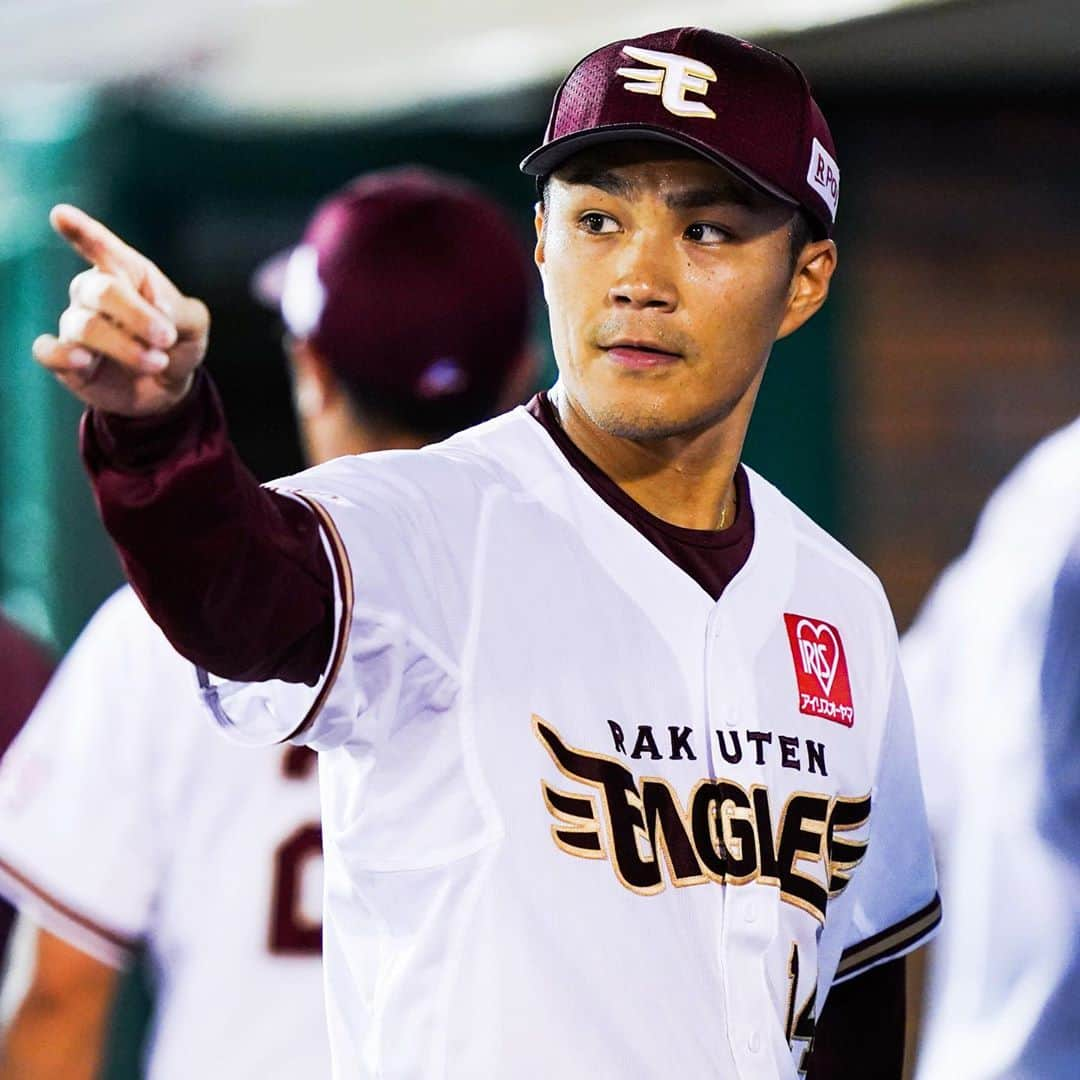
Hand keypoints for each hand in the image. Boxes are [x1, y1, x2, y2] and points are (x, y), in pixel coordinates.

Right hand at [32, 205, 209, 416]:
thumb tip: (157, 309)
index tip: (61, 215)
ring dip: (125, 347)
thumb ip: (182, 311)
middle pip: (100, 290)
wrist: (167, 390)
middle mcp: (93, 294)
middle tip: (166, 337)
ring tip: (156, 362)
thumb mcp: (194, 326)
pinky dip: (62, 355)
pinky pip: (48, 350)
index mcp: (126, 274)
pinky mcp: (65, 359)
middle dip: (136, 315)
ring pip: (84, 326)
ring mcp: (76, 325)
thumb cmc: (177, 345)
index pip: (102, 248)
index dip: (82, 232)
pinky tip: (83, 361)